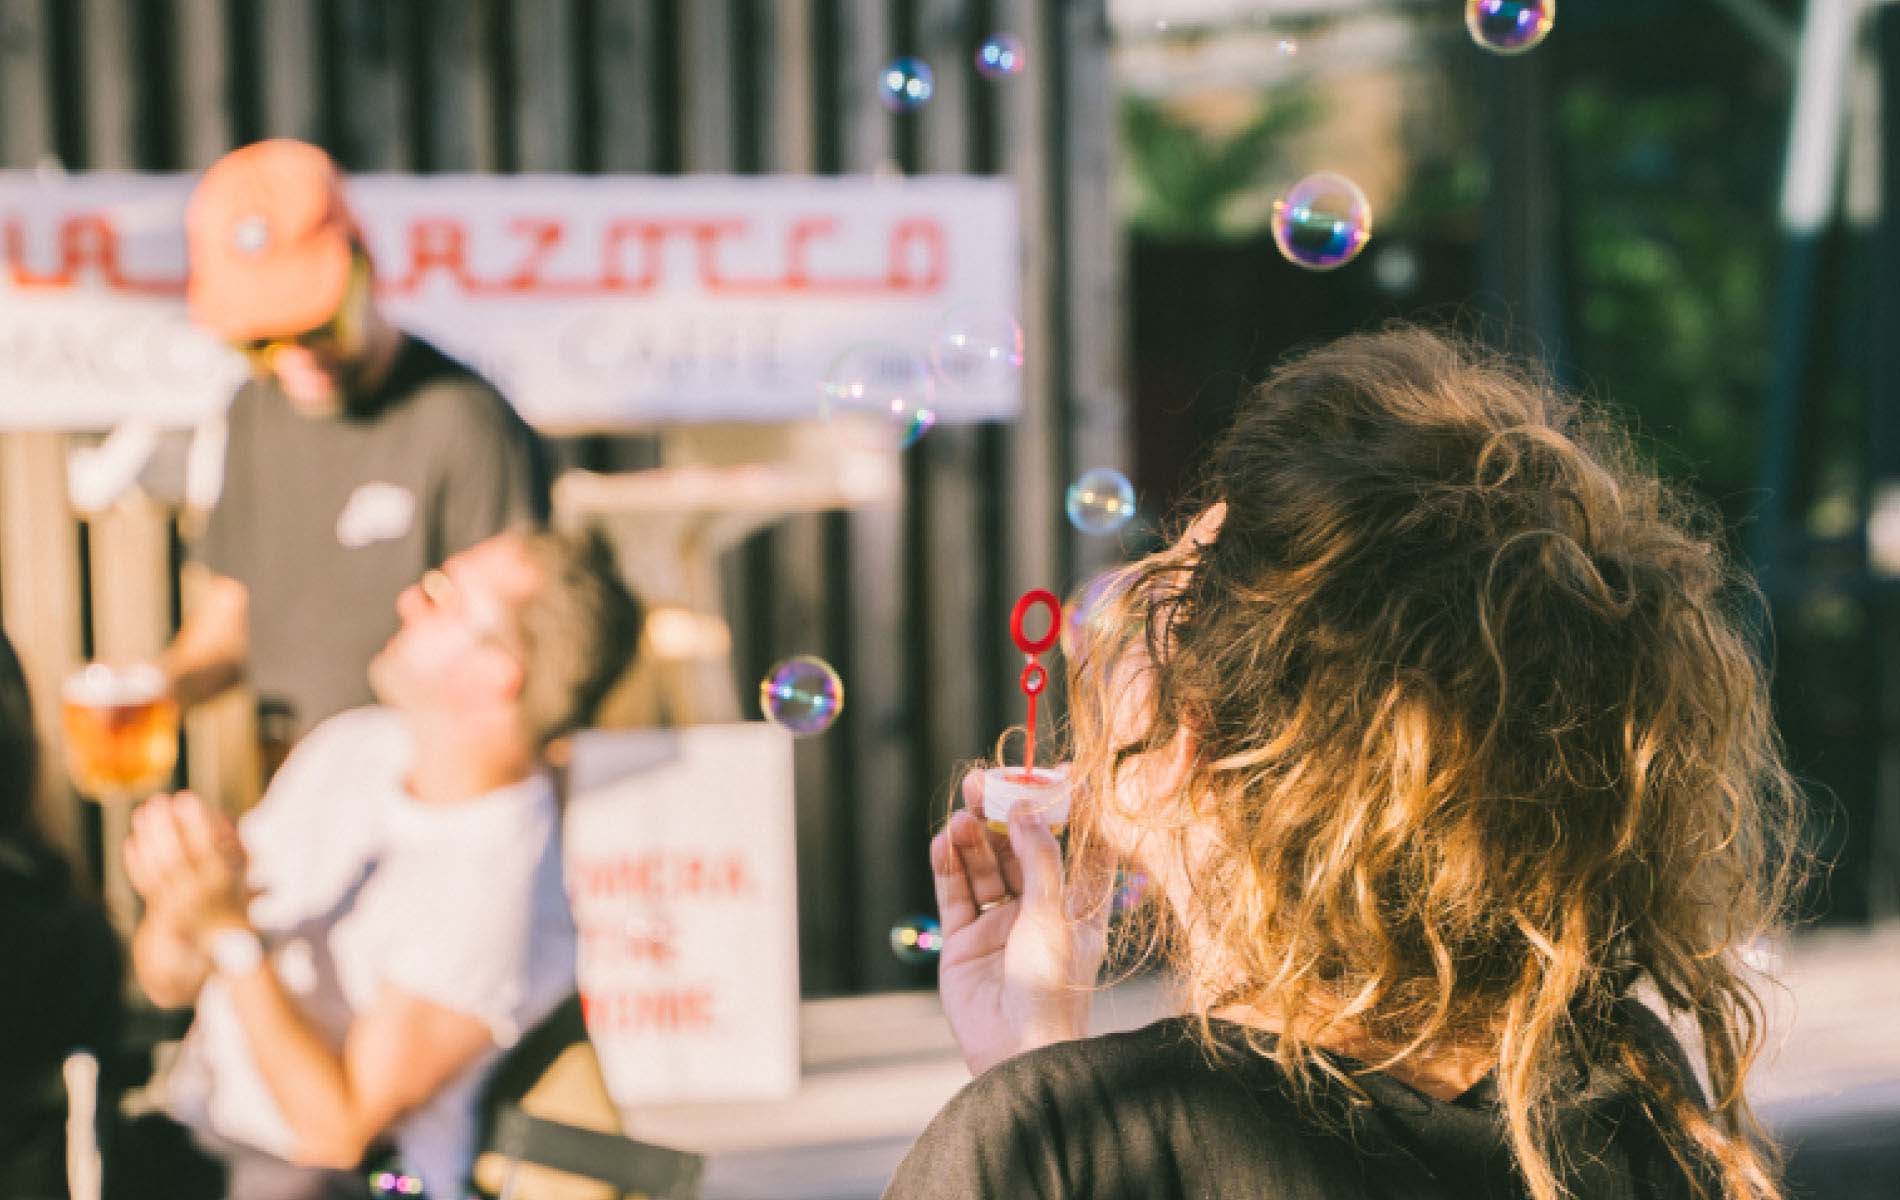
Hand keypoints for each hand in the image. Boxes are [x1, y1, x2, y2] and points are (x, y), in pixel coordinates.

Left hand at [124, 792, 251, 941]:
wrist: (221, 940)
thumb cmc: (239, 898)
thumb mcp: (248, 874)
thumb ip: (241, 848)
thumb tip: (225, 818)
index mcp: (222, 880)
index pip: (206, 846)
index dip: (195, 821)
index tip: (186, 797)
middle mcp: (196, 892)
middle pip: (174, 855)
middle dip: (165, 825)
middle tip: (159, 800)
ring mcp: (175, 901)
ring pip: (156, 867)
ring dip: (148, 837)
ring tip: (143, 811)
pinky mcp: (160, 907)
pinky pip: (145, 883)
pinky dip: (136, 861)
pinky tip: (132, 840)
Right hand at [929, 770, 1112, 1076]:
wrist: (1018, 1051)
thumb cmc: (1054, 986)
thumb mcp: (1055, 914)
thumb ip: (1041, 858)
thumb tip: (1026, 810)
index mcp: (1076, 908)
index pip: (1071, 848)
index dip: (1061, 812)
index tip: (1049, 773)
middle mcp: (1038, 913)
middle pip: (1018, 851)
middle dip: (1001, 816)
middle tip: (981, 782)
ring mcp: (999, 928)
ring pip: (984, 868)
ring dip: (973, 839)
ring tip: (962, 816)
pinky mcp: (964, 943)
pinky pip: (954, 895)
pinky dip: (948, 866)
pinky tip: (944, 842)